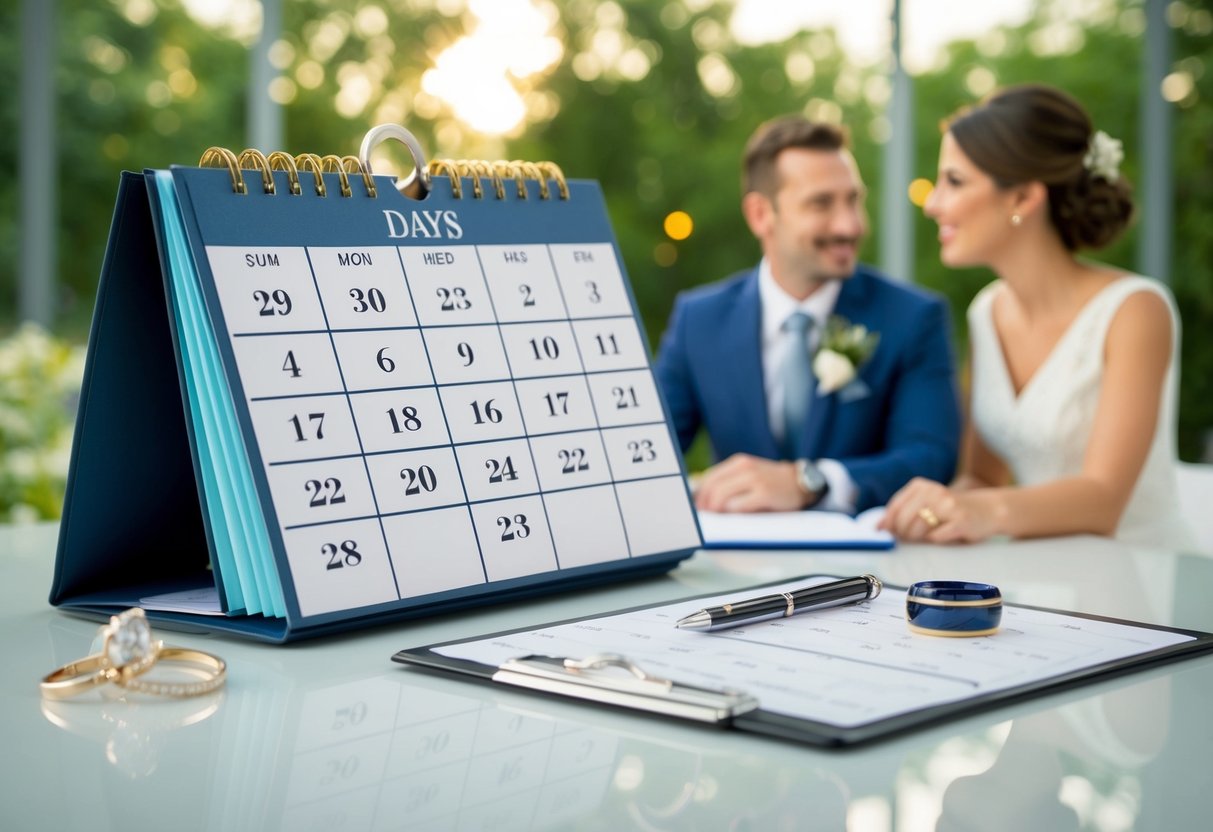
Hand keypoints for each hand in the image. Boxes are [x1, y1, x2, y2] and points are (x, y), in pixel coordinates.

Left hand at [694, 454, 807, 512]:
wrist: (801, 483)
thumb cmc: (771, 483)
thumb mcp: (749, 476)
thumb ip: (730, 483)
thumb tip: (703, 500)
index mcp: (739, 463)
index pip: (709, 478)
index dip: (700, 495)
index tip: (698, 508)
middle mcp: (745, 467)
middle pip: (713, 488)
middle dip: (706, 505)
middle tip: (706, 518)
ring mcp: (755, 479)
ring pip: (722, 496)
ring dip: (716, 510)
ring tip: (718, 519)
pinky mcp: (764, 493)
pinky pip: (738, 506)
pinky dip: (731, 514)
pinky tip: (734, 518)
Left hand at [878, 477, 1002, 542]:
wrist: (989, 509)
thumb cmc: (952, 510)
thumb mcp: (927, 503)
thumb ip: (904, 511)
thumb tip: (879, 527)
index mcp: (921, 485)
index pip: (895, 507)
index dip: (887, 523)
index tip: (884, 533)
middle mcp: (933, 492)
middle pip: (904, 520)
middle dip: (903, 534)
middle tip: (910, 539)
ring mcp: (947, 505)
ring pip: (917, 530)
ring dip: (918, 539)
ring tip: (928, 536)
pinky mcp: (960, 520)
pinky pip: (936, 537)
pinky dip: (935, 540)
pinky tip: (943, 535)